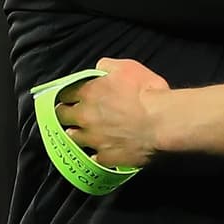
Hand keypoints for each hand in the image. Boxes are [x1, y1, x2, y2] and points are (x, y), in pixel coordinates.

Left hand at [55, 57, 169, 167]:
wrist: (162, 123)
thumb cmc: (147, 92)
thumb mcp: (128, 68)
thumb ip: (108, 66)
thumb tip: (99, 68)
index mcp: (88, 94)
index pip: (65, 94)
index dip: (68, 94)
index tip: (71, 96)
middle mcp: (85, 118)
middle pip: (62, 117)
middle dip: (65, 114)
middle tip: (71, 114)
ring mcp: (93, 140)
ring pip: (73, 139)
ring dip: (77, 134)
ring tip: (83, 133)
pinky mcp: (105, 157)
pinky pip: (93, 157)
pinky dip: (95, 153)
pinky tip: (100, 150)